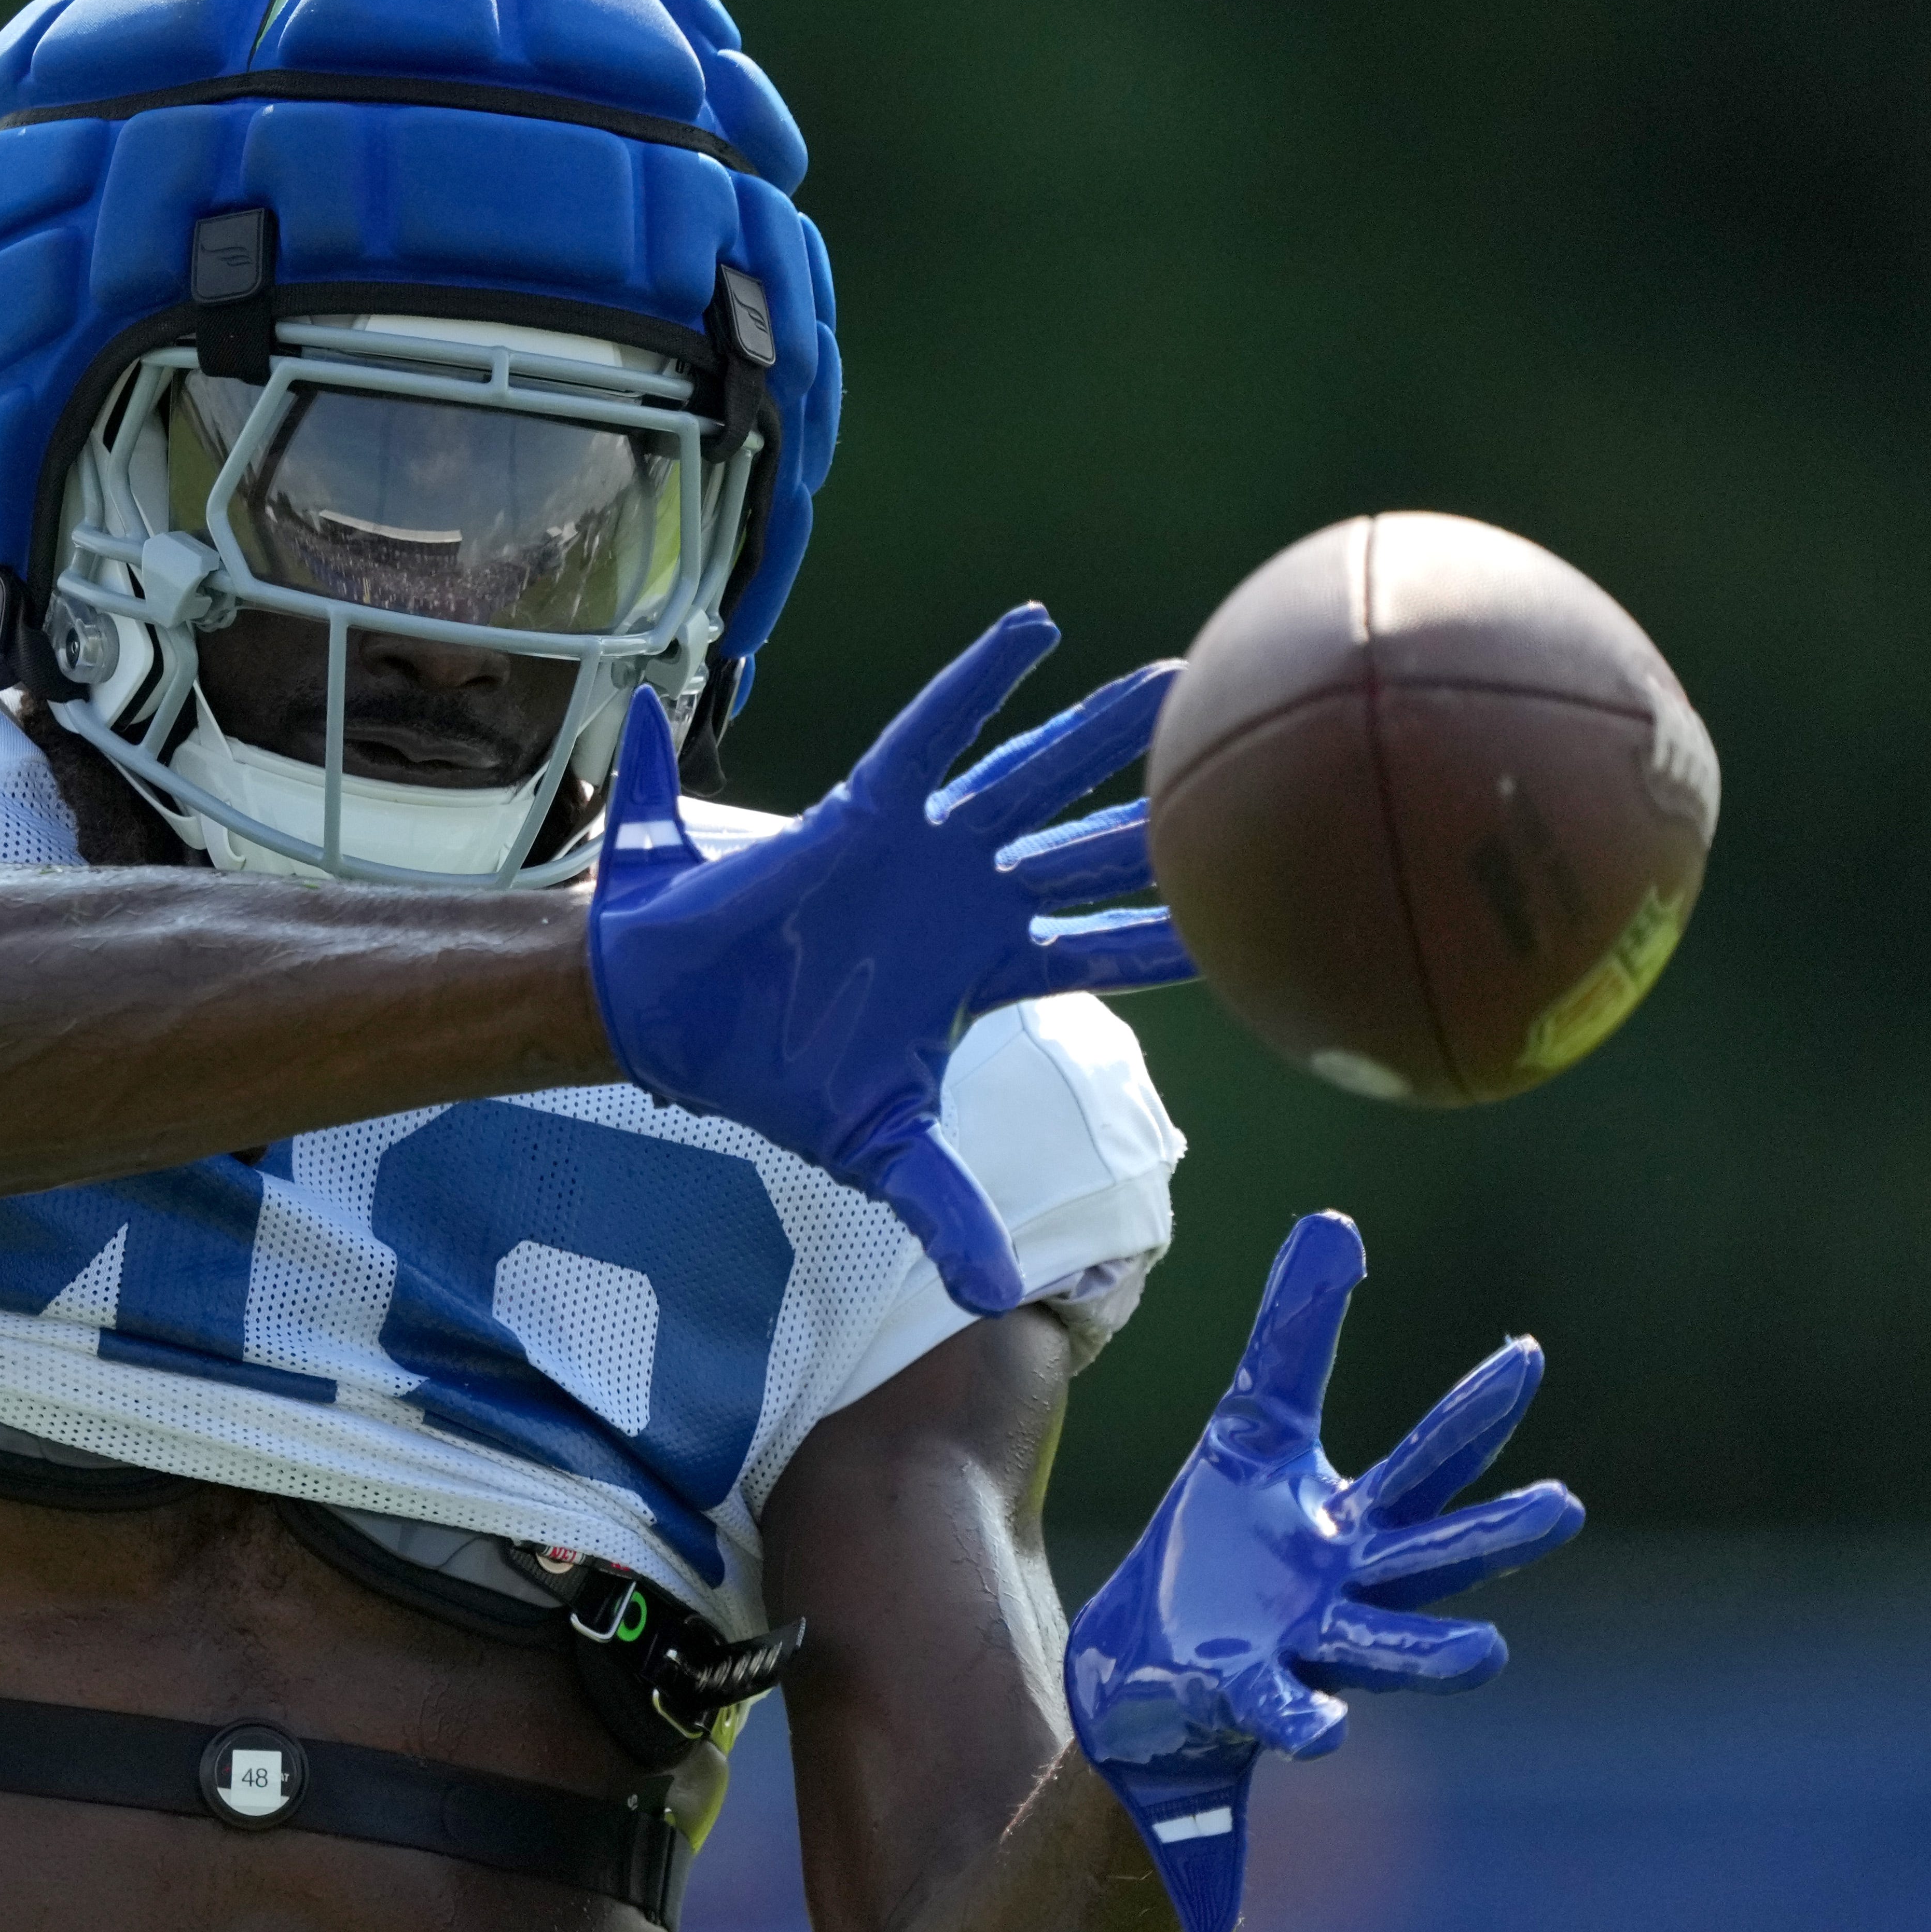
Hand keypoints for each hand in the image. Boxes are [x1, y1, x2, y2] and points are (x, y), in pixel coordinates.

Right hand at [588, 608, 1192, 1311]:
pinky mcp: (864, 816)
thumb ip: (947, 1208)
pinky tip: (1034, 631)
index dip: (1170, 935)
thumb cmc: (778, 1075)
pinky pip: (930, 737)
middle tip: (1247, 770)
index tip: (1252, 917)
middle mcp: (966, 894)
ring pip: (1029, 779)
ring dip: (1096, 733)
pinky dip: (979, 686)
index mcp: (981, 965)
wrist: (678, 1023)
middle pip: (1086, 849)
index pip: (1098, 944)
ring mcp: (921, 849)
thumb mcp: (883, 1150)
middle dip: (1162, 817)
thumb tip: (1002, 1300)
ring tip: (1172, 682)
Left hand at [1063, 1212, 1583, 1931]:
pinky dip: (1307, 1720)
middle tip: (1564, 1505)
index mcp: (1361, 1523)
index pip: (1429, 1462)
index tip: (1525, 1352)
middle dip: (1496, 1536)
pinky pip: (1289, 1712)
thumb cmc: (1223, 1543)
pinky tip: (1326, 1728)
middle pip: (1434, 1557)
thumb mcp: (1253, 1427)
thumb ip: (1296, 1335)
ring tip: (1488, 1653)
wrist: (1149, 1665)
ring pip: (1386, 1652)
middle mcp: (1354, 1589)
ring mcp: (1311, 1649)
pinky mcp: (1252, 1697)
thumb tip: (1334, 1219)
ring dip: (1435, 1657)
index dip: (1475, 1410)